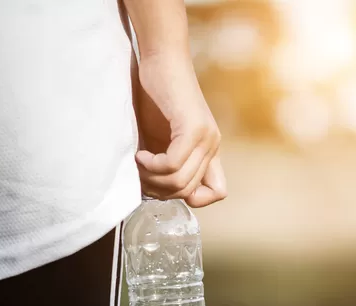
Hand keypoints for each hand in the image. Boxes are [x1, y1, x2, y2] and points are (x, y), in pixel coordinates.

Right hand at [133, 52, 226, 207]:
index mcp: (209, 150)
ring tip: (138, 162)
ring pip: (180, 182)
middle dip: (159, 190)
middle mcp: (212, 146)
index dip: (189, 197)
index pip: (218, 192)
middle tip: (140, 173)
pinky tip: (140, 154)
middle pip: (188, 192)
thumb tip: (152, 192)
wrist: (160, 58)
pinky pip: (172, 164)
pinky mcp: (193, 127)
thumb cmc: (154, 95)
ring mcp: (206, 137)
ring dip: (152, 179)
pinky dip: (151, 165)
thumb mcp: (160, 138)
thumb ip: (164, 163)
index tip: (163, 184)